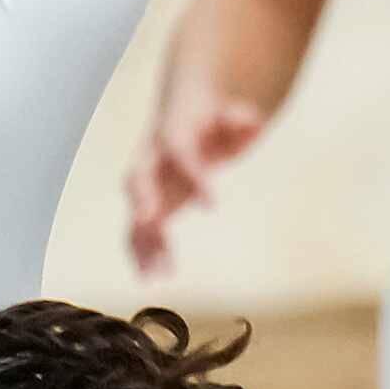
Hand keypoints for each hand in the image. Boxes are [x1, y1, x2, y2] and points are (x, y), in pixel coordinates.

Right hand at [123, 83, 266, 276]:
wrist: (186, 112)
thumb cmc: (214, 118)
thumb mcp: (233, 114)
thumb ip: (240, 119)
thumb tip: (253, 124)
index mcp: (174, 133)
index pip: (181, 154)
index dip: (195, 178)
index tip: (213, 207)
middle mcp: (152, 157)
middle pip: (139, 177)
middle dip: (143, 199)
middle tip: (149, 223)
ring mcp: (147, 181)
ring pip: (136, 208)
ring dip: (142, 239)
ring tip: (153, 274)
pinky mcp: (149, 201)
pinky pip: (137, 227)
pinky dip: (140, 251)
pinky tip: (148, 276)